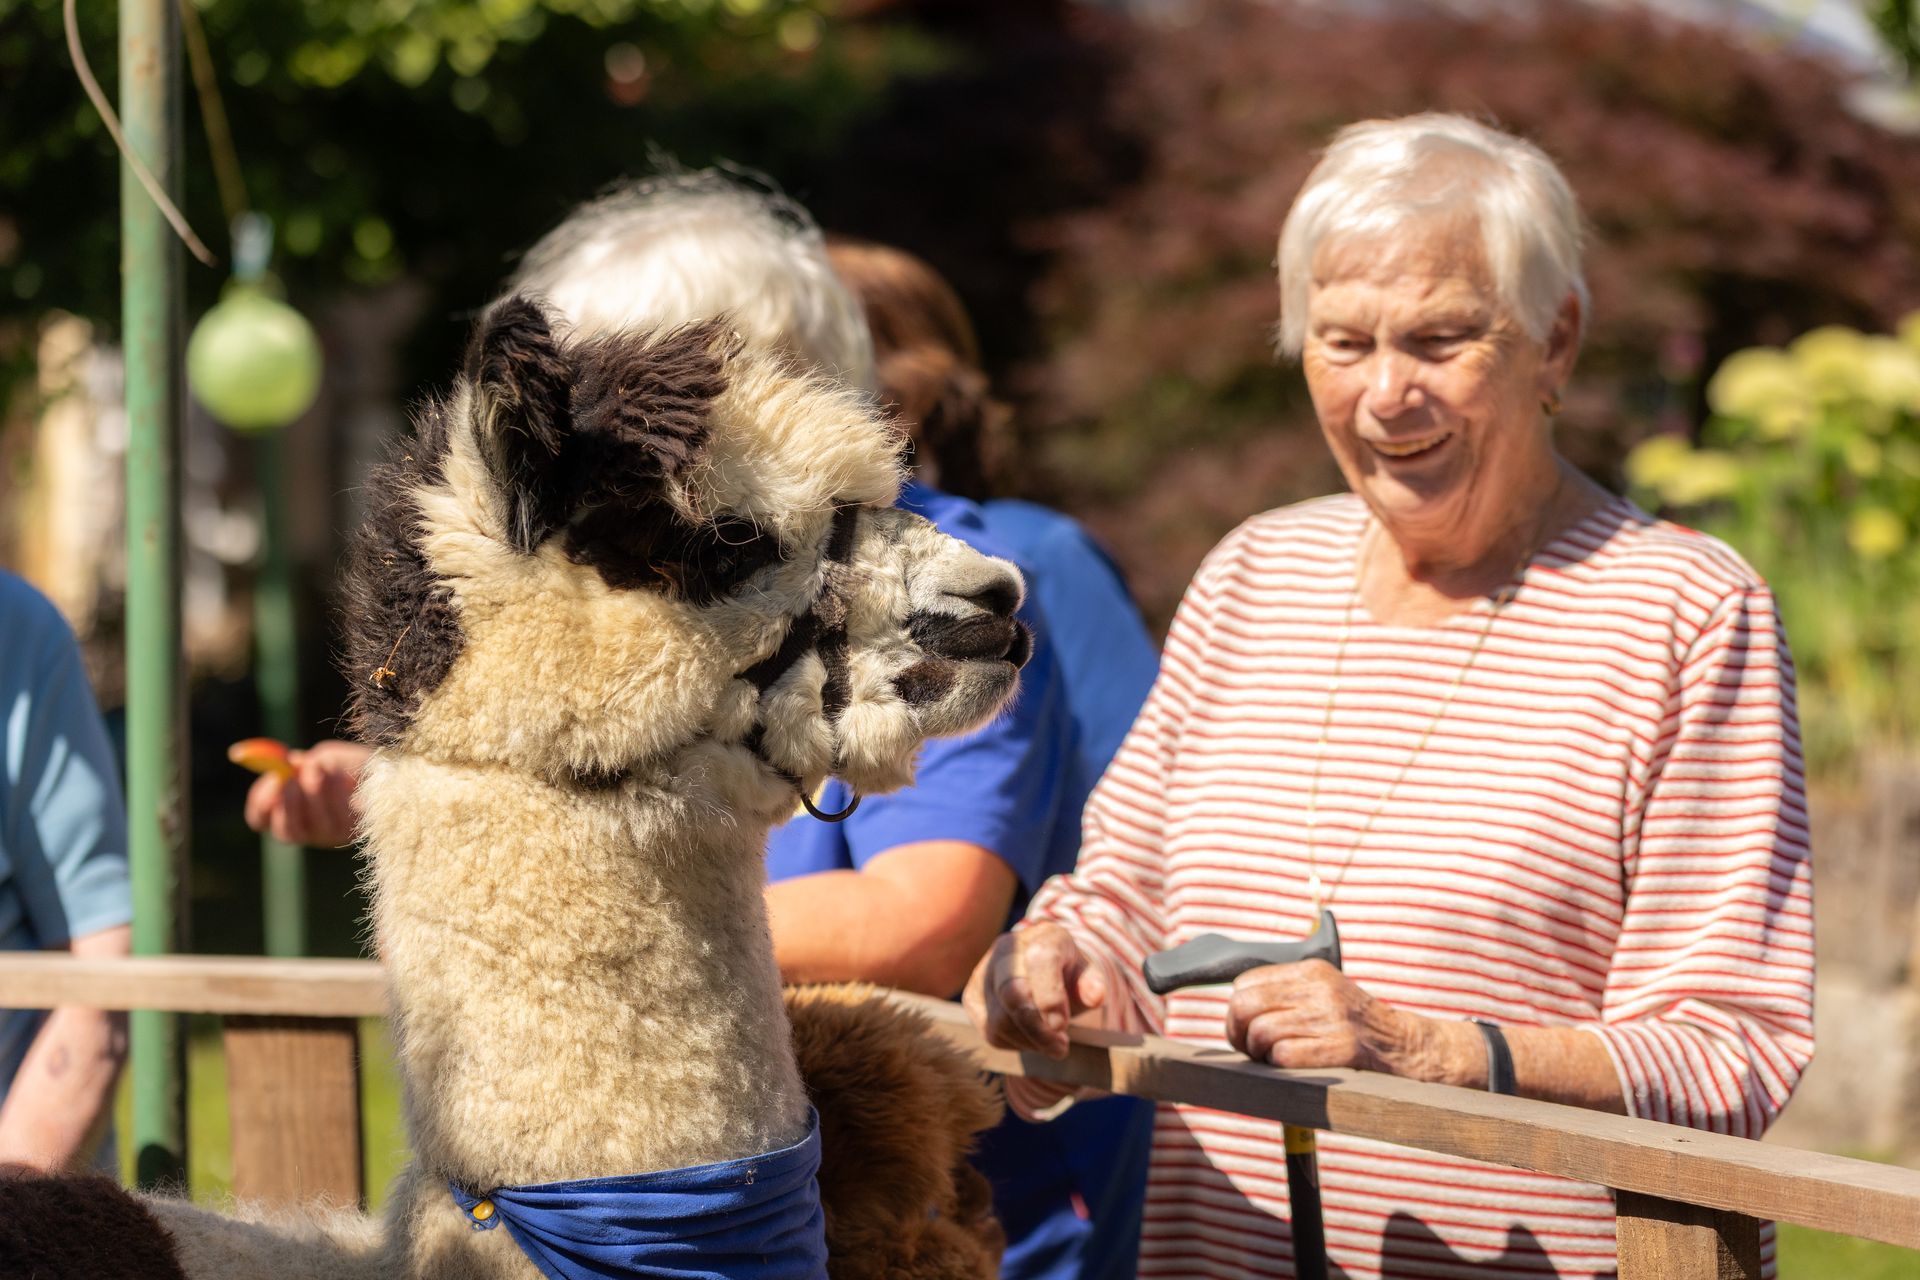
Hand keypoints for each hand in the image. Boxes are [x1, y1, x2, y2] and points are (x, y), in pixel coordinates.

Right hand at [242, 739, 369, 847]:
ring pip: (316, 825)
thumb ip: (302, 764)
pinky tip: (345, 778)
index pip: (261, 819)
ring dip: (314, 795)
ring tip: (319, 768)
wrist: (388, 768)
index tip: (269, 782)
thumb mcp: (321, 758)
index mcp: (288, 811)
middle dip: (286, 804)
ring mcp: (332, 834)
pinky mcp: (356, 832)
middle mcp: (308, 829)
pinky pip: (342, 819)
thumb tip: (289, 766)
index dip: (259, 804)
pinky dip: (339, 796)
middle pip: (286, 831)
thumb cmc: (347, 765)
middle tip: (290, 779)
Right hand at [962, 924, 1108, 1060]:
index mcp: (1044, 936)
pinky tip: (1030, 1037)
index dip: (1050, 997)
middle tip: (1060, 1048)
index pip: (1040, 960)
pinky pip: (989, 1031)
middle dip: (1038, 1029)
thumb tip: (1096, 996)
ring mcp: (984, 971)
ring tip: (1050, 1042)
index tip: (1061, 1027)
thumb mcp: (1086, 976)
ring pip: (999, 1019)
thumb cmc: (1067, 976)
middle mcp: (1007, 948)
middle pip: (1012, 993)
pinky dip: (1014, 1043)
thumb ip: (1093, 984)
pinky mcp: (971, 996)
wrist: (1041, 972)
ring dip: (1029, 1041)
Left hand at [1225, 960, 1447, 1076]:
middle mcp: (1320, 989)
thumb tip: (1237, 1007)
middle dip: (1236, 1031)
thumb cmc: (1354, 1024)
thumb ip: (1287, 992)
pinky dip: (1276, 1065)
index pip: (1247, 982)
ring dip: (1256, 1053)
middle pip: (1247, 1005)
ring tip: (1267, 1060)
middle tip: (1246, 1048)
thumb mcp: (1324, 992)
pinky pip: (1284, 1055)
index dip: (1235, 1009)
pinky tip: (1285, 1068)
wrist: (1403, 1043)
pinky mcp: (1342, 1047)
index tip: (1241, 1027)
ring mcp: (1332, 1017)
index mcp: (1312, 971)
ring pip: (1262, 1032)